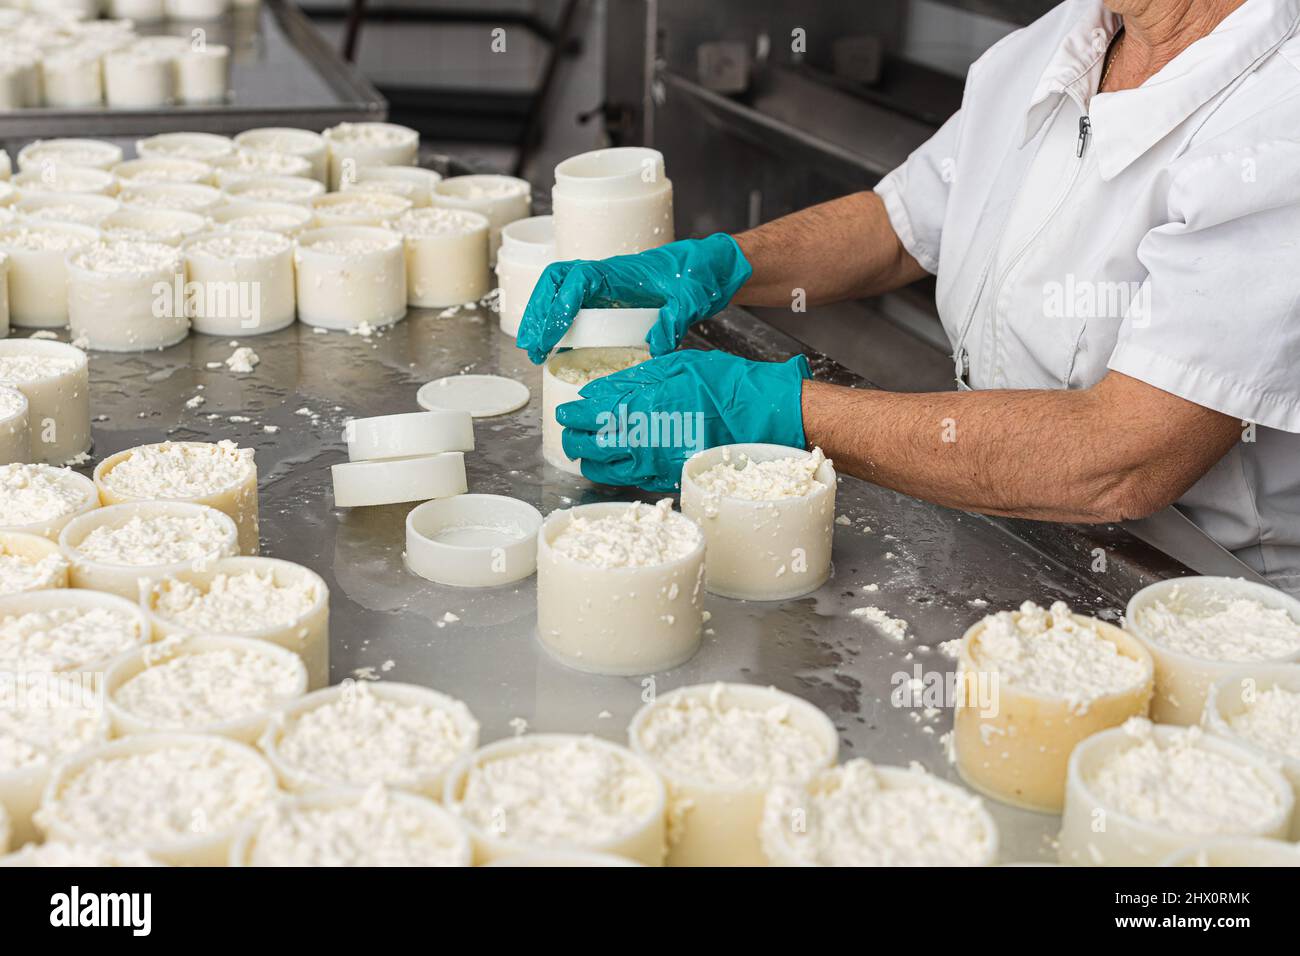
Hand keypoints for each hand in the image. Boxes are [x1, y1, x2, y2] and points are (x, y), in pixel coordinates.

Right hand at [515, 233, 752, 363]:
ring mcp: (603, 285)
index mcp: (619, 270)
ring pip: (559, 293)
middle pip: (555, 283)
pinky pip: (574, 306)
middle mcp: (604, 275)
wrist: (707, 268)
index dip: (559, 306)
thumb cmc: (698, 275)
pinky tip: (556, 349)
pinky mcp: (607, 298)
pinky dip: (560, 324)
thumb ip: (674, 321)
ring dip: (542, 318)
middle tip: (529, 346)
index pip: (576, 281)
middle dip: (538, 313)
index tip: (550, 336)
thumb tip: (656, 347)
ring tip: (533, 350)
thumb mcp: (691, 299)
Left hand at [555, 349, 810, 490]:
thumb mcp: (677, 364)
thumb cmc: (725, 385)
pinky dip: (613, 472)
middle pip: (589, 444)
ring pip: (604, 468)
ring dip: (589, 458)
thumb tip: (602, 389)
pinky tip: (613, 463)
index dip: (572, 414)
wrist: (762, 417)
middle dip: (574, 437)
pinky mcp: (667, 477)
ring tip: (585, 448)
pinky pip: (628, 479)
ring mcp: (655, 462)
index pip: (590, 413)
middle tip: (570, 430)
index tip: (565, 411)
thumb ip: (636, 377)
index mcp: (643, 404)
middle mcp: (643, 437)